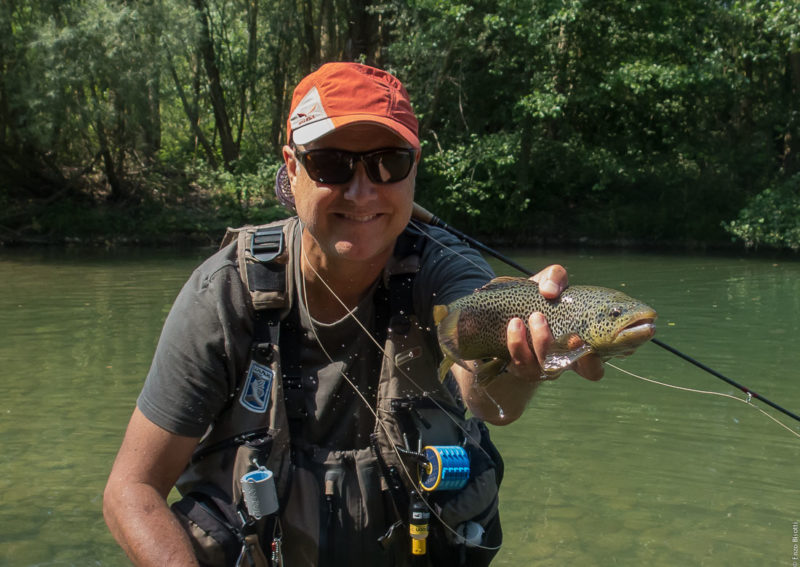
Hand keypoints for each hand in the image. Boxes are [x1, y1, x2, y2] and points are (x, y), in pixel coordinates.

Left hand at [506, 264, 603, 381]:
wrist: (505, 313)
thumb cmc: (539, 299)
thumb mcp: (550, 284)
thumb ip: (556, 278)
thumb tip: (550, 291)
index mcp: (582, 345)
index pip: (596, 366)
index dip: (595, 362)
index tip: (586, 344)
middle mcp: (567, 361)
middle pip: (579, 372)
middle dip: (573, 353)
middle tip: (569, 334)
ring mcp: (544, 367)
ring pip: (548, 364)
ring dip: (543, 340)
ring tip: (535, 316)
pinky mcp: (522, 367)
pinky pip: (521, 362)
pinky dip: (517, 342)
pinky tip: (514, 325)